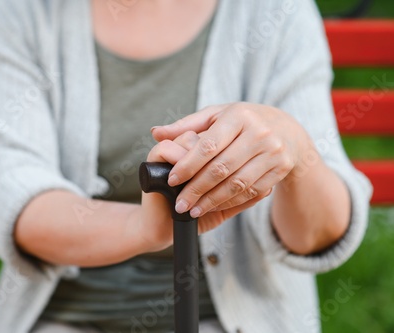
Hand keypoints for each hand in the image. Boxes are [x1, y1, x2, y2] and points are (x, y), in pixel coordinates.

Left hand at [150, 102, 308, 219]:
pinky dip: (231, 202)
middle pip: (222, 168)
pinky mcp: (281, 169)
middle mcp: (259, 133)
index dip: (188, 165)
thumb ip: (186, 125)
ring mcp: (273, 152)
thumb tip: (155, 132)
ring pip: (237, 184)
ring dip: (212, 201)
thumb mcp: (217, 116)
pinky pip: (252, 192)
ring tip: (193, 210)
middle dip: (197, 189)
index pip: (208, 145)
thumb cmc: (243, 122)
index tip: (172, 180)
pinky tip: (214, 207)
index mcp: (239, 116)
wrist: (288, 130)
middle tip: (180, 204)